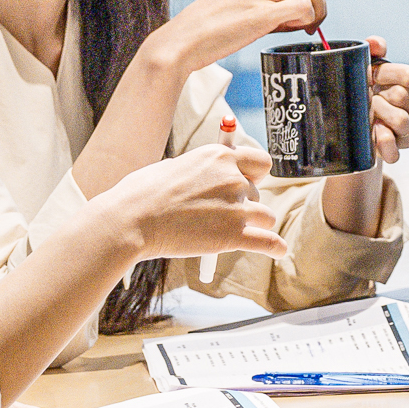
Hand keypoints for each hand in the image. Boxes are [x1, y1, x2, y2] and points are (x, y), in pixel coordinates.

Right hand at [98, 136, 286, 269]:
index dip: (255, 173)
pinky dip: (274, 247)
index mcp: (219, 156)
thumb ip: (199, 171)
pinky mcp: (234, 235)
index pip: (259, 161)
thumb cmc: (142, 194)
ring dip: (254, 225)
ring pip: (265, 217)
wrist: (131, 220)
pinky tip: (277, 251)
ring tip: (234, 233)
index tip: (248, 181)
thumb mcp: (174, 167)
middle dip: (244, 204)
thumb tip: (205, 177)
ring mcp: (236, 208)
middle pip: (257, 193)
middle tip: (220, 215)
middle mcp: (233, 178)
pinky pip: (268, 241)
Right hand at [157, 0, 328, 72]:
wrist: (182, 42)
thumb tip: (296, 12)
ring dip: (317, 11)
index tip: (299, 13)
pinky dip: (307, 20)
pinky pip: (304, 7)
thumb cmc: (208, 28)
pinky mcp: (261, 14)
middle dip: (317, 2)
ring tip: (302, 28)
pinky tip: (293, 31)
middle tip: (307, 23)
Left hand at [326, 49, 408, 239]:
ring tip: (368, 106)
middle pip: (404, 96)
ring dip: (378, 110)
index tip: (373, 71)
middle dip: (380, 89)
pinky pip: (394, 152)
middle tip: (368, 90)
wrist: (361, 121)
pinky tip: (373, 129)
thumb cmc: (375, 89)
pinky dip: (381, 140)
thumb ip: (376, 50)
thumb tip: (376, 43)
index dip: (390, 72)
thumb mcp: (376, 67)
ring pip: (400, 121)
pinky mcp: (397, 153)